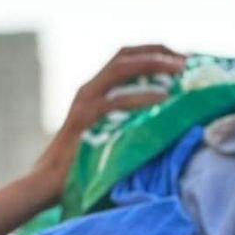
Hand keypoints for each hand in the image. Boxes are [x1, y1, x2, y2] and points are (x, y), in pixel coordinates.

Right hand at [32, 44, 187, 193]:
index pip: (124, 57)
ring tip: (181, 72)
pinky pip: (118, 101)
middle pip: (124, 56)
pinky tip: (164, 100)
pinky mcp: (85, 119)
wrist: (47, 182)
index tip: (180, 58)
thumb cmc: (82, 165)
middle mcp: (88, 90)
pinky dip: (143, 97)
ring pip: (121, 69)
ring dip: (154, 65)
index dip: (153, 52)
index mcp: (93, 90)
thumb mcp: (105, 134)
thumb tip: (166, 121)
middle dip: (157, 52)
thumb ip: (125, 121)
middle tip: (186, 61)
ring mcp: (85, 102)